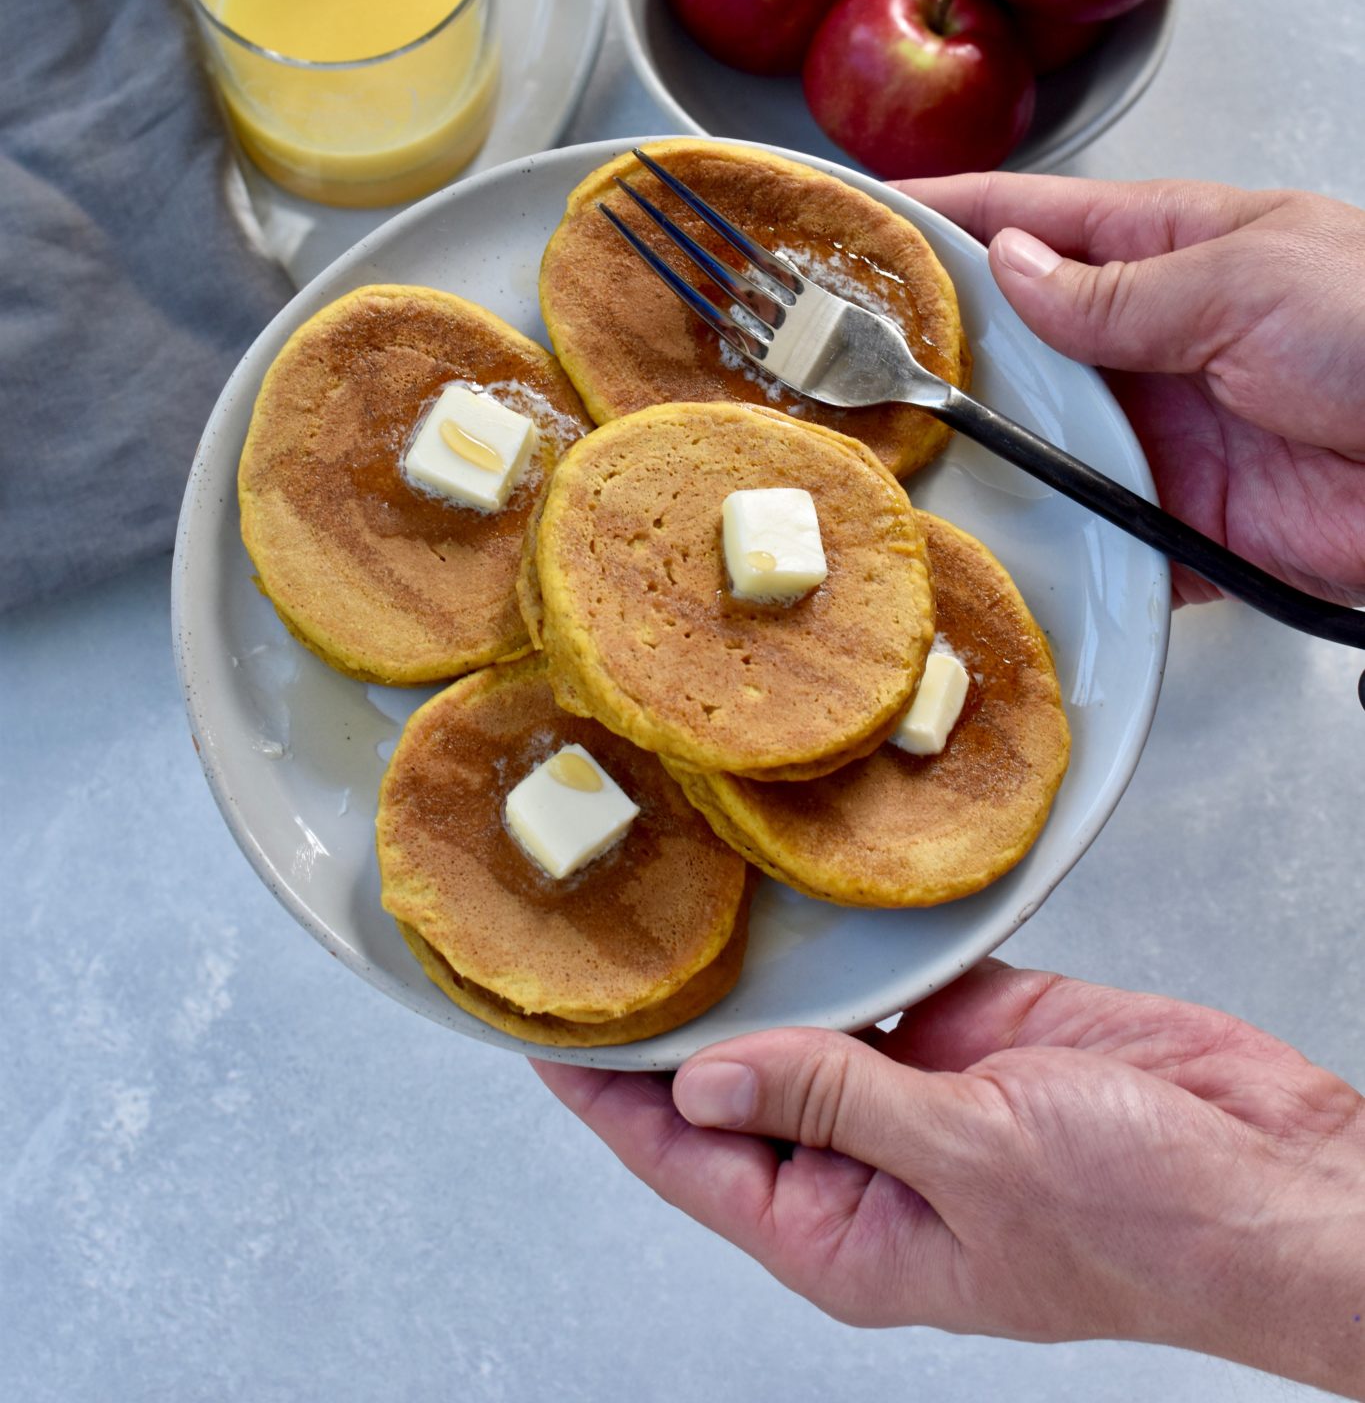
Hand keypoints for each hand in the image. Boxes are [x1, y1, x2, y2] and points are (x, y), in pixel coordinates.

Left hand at [536, 961, 1364, 1396]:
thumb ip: (835, 1103)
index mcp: (847, 1233)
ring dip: (756, 968)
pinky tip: (798, 882)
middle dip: (670, 1016)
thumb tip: (702, 1083)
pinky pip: (888, 972)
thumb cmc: (1144, 1222)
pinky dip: (848, 934)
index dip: (605, 1094)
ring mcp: (923, 1088)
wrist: (1271, 1177)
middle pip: (731, 1083)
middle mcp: (868, 1161)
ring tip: (678, 884)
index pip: (685, 1159)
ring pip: (806, 1019)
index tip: (537, 1030)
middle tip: (599, 924)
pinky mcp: (978, 1026)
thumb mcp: (969, 1163)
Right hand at [894, 175, 1364, 605]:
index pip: (1029, 219)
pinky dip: (1034, 540)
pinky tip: (966, 536)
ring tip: (867, 446)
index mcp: (1172, 246)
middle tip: (826, 354)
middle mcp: (1153, 338)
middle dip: (927, 342)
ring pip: (1034, 437)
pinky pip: (1087, 534)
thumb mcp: (1247, 279)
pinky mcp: (1181, 527)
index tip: (851, 216)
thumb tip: (1010, 269)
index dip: (938, 215)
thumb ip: (1118, 289)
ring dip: (968, 445)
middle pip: (1012, 336)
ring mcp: (1161, 435)